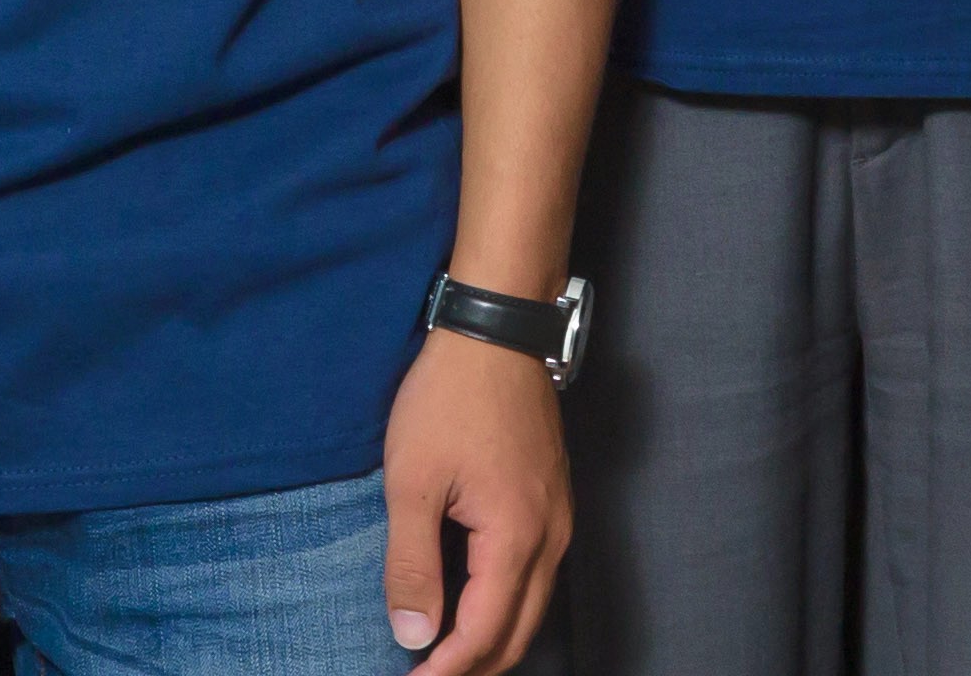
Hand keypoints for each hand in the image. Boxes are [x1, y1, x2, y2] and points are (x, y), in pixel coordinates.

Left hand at [380, 328, 570, 670]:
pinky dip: (505, 606)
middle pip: (519, 633)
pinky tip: (469, 603)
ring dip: (490, 640)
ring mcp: (559, 517)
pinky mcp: (554, 500)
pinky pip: (536, 575)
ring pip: (532, 607)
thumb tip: (413, 634)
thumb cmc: (449, 398)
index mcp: (516, 537)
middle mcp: (551, 536)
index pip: (484, 633)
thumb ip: (412, 564)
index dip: (446, 670)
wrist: (496, 329)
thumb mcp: (412, 481)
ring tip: (441, 653)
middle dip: (474, 667)